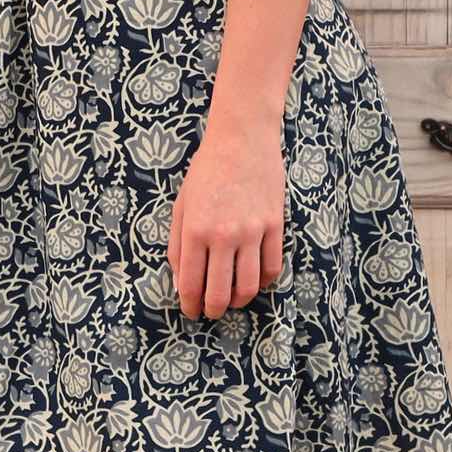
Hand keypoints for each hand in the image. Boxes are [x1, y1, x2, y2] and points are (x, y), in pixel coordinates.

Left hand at [167, 125, 285, 319]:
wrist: (242, 139)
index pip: (191, 283)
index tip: (190, 310)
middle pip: (220, 292)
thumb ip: (177, 244)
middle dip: (213, 309)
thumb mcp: (182, 204)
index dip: (189, 304)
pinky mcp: (274, 225)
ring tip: (232, 299)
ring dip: (239, 300)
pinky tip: (253, 280)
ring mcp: (252, 231)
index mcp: (195, 229)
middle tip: (210, 311)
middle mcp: (223, 234)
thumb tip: (182, 281)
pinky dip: (263, 282)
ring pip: (249, 286)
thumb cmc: (207, 170)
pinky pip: (272, 267)